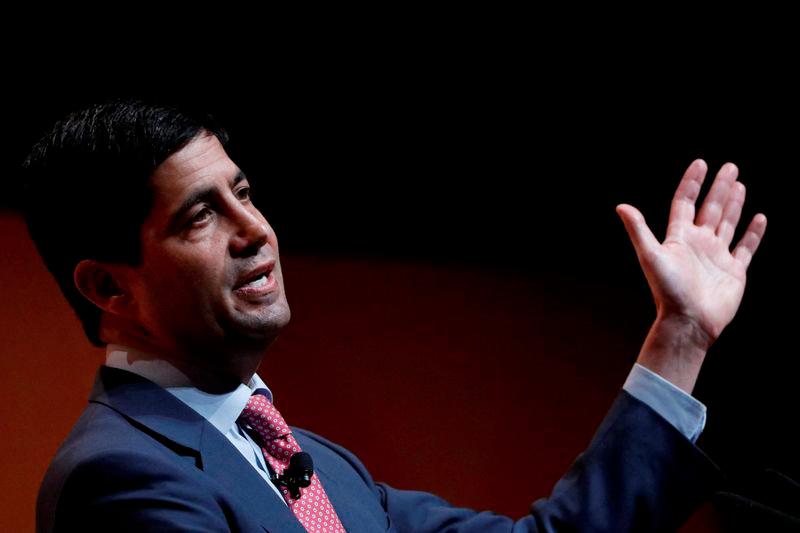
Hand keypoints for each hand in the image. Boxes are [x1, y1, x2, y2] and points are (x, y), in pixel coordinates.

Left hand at [616, 159, 766, 349]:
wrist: (688, 321)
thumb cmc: (667, 290)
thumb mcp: (650, 255)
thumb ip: (638, 230)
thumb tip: (621, 206)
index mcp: (679, 238)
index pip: (685, 203)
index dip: (692, 183)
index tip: (700, 164)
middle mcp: (698, 244)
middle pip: (711, 208)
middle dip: (720, 187)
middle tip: (730, 166)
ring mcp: (717, 256)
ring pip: (728, 223)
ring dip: (734, 204)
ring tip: (739, 184)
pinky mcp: (734, 271)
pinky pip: (746, 247)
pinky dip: (753, 233)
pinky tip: (759, 217)